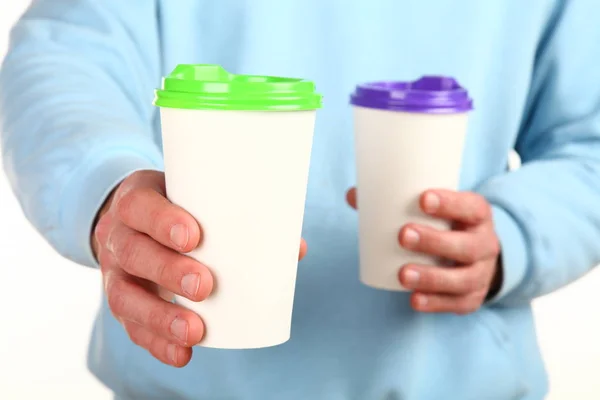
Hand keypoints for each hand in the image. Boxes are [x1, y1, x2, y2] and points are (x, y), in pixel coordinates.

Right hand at [93, 170, 307, 366]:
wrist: (131, 222)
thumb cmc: (175, 209)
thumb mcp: (195, 199)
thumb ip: (238, 218)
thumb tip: (295, 248)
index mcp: (137, 201)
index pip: (139, 206)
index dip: (161, 221)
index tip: (193, 238)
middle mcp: (118, 236)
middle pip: (133, 253)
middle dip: (167, 272)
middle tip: (204, 286)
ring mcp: (114, 271)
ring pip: (124, 295)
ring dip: (160, 317)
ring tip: (194, 331)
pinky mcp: (121, 300)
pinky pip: (130, 325)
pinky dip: (156, 342)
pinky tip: (182, 353)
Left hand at [346, 188, 500, 314]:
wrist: (477, 256)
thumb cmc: (446, 225)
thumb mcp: (435, 210)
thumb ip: (396, 201)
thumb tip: (354, 195)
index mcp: (477, 216)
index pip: (471, 207)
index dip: (450, 203)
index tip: (422, 199)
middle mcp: (486, 245)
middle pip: (467, 246)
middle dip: (435, 241)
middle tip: (403, 235)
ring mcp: (481, 274)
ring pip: (463, 279)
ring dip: (432, 277)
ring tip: (403, 274)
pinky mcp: (472, 298)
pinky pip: (457, 303)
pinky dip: (435, 303)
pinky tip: (414, 300)